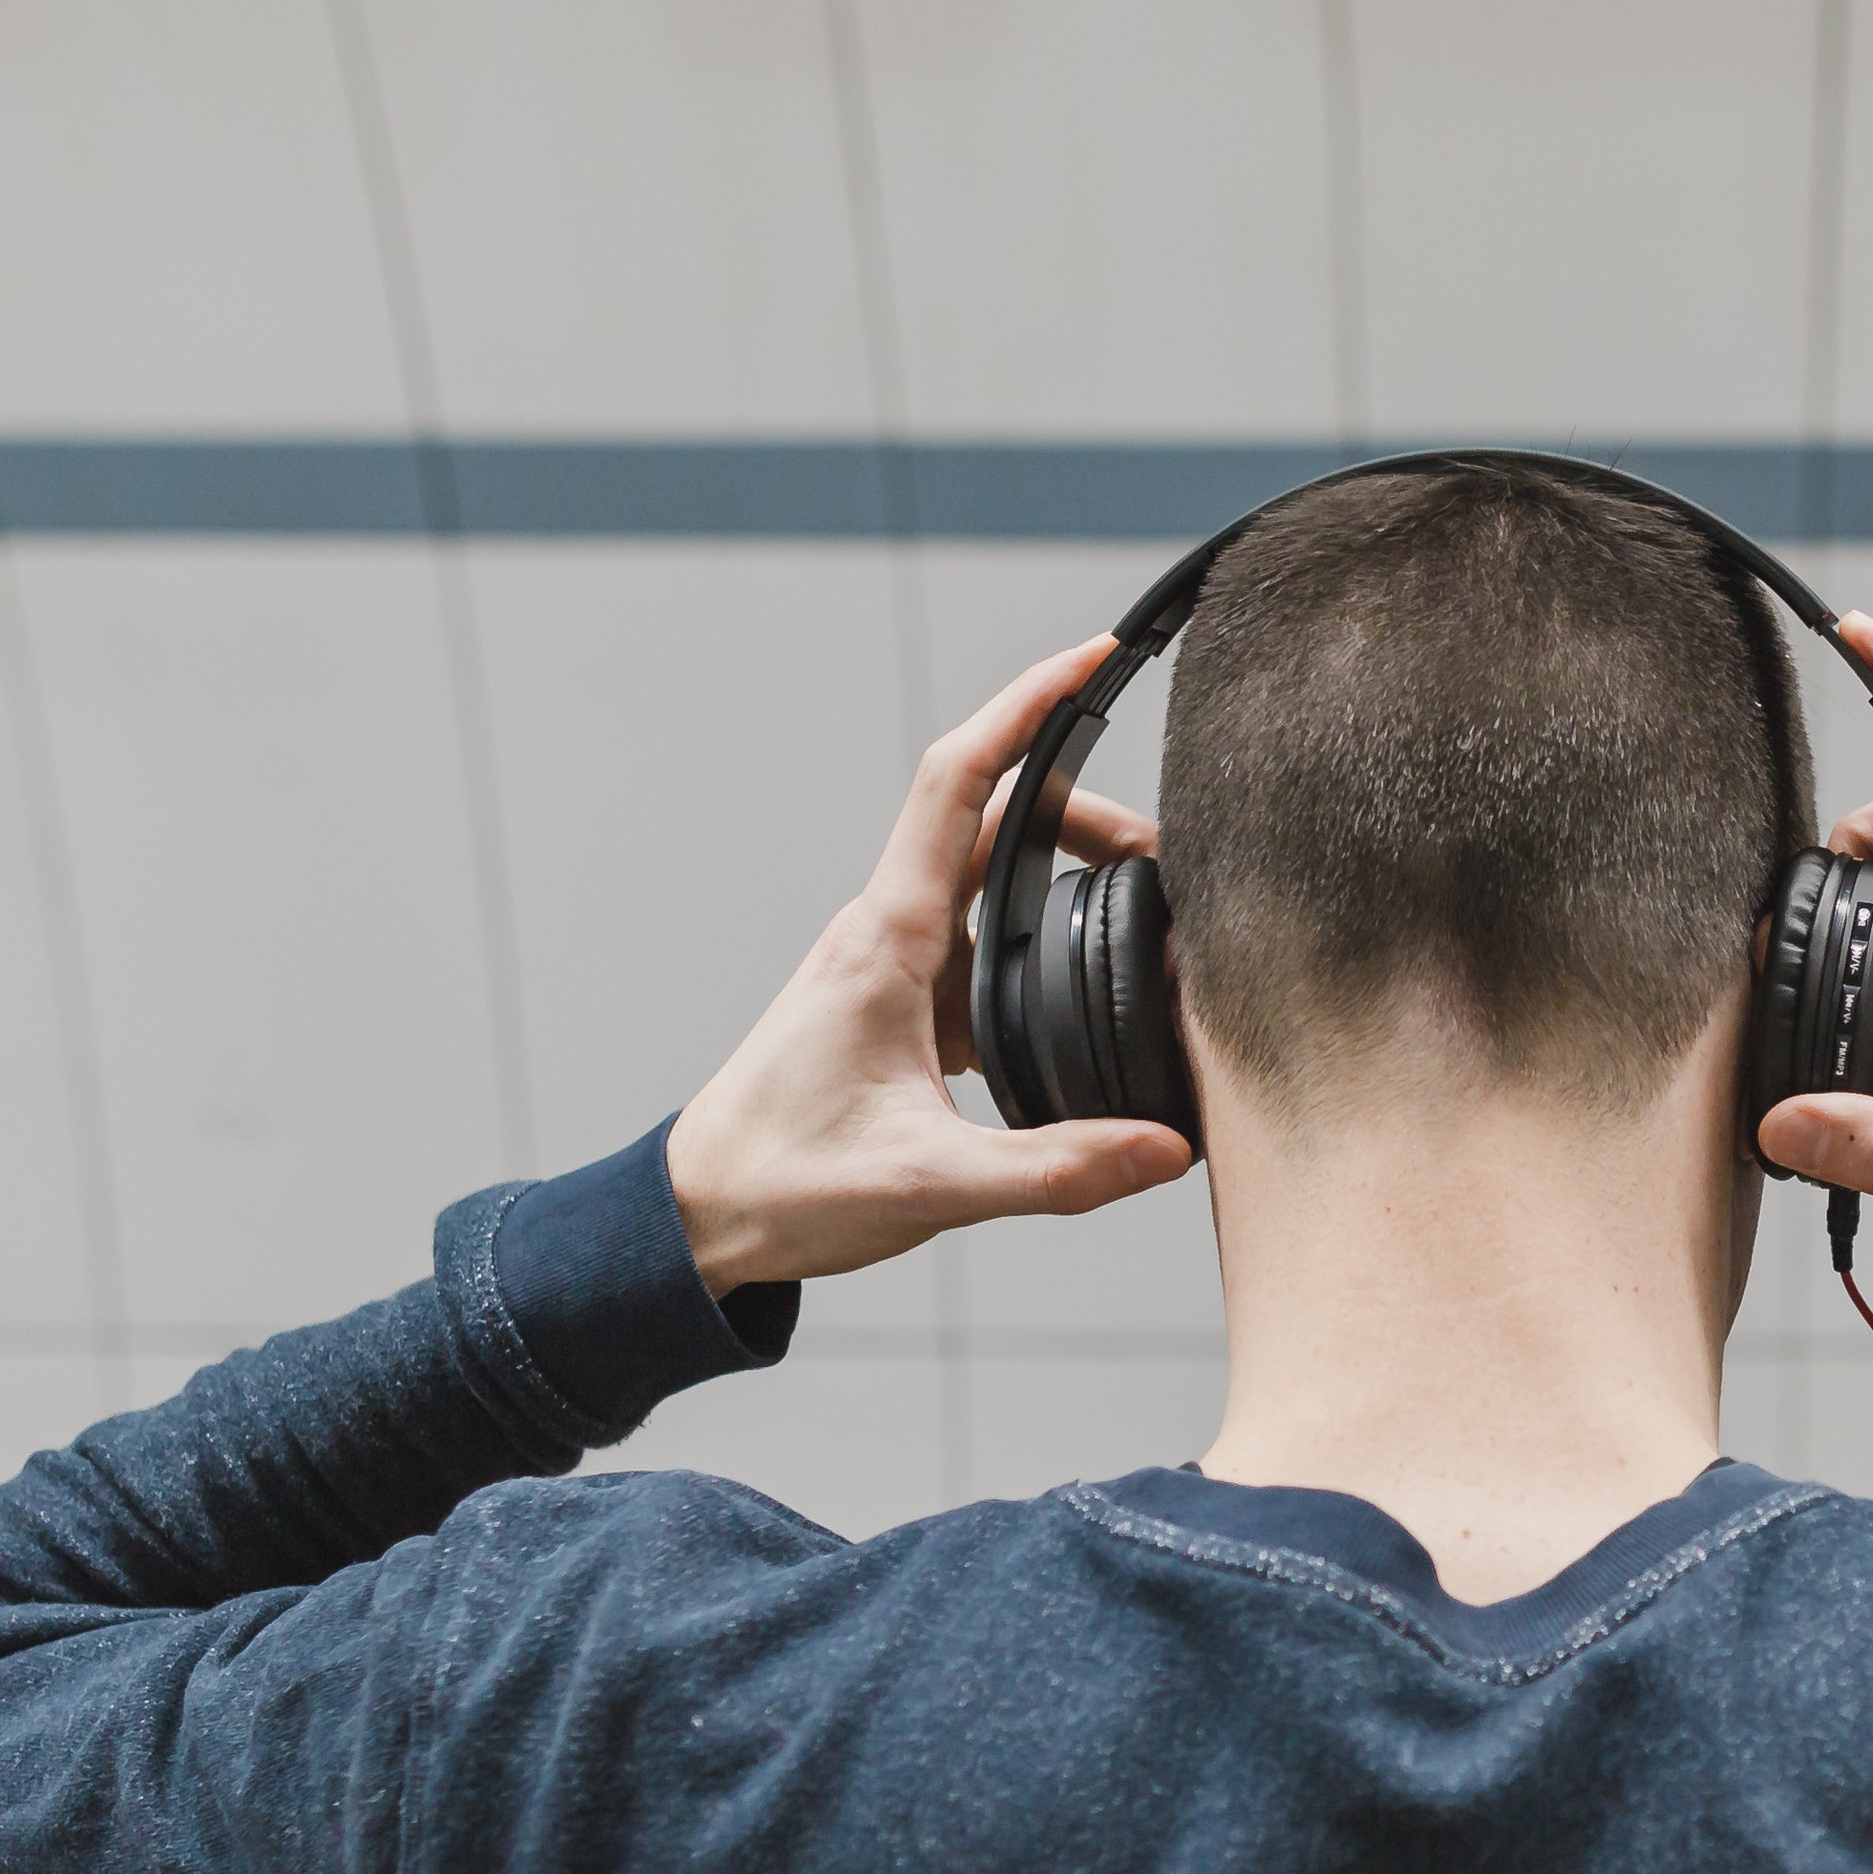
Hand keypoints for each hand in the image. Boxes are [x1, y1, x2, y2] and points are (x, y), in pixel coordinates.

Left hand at [664, 638, 1195, 1292]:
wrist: (703, 1213)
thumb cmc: (784, 1184)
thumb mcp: (927, 1185)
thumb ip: (1052, 1170)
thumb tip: (1162, 1151)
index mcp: (887, 941)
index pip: (958, 782)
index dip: (1026, 708)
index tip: (1090, 660)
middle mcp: (889, 933)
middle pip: (996, 822)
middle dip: (1087, 812)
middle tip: (1169, 855)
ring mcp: (895, 968)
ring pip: (993, 881)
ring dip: (1068, 873)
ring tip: (1151, 907)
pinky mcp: (904, 1009)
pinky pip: (986, 944)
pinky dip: (1045, 938)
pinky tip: (1092, 980)